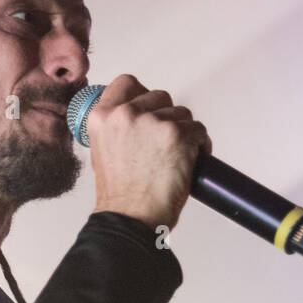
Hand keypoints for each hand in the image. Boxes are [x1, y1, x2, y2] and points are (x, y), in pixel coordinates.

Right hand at [87, 74, 211, 231]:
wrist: (131, 219)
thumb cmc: (119, 196)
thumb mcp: (102, 152)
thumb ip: (117, 128)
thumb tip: (138, 118)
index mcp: (103, 117)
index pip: (127, 83)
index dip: (142, 95)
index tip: (149, 109)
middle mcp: (126, 114)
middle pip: (160, 96)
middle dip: (166, 117)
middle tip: (163, 144)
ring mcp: (153, 123)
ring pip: (182, 114)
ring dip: (184, 133)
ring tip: (176, 158)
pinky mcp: (178, 135)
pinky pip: (199, 131)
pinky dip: (200, 146)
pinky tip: (190, 162)